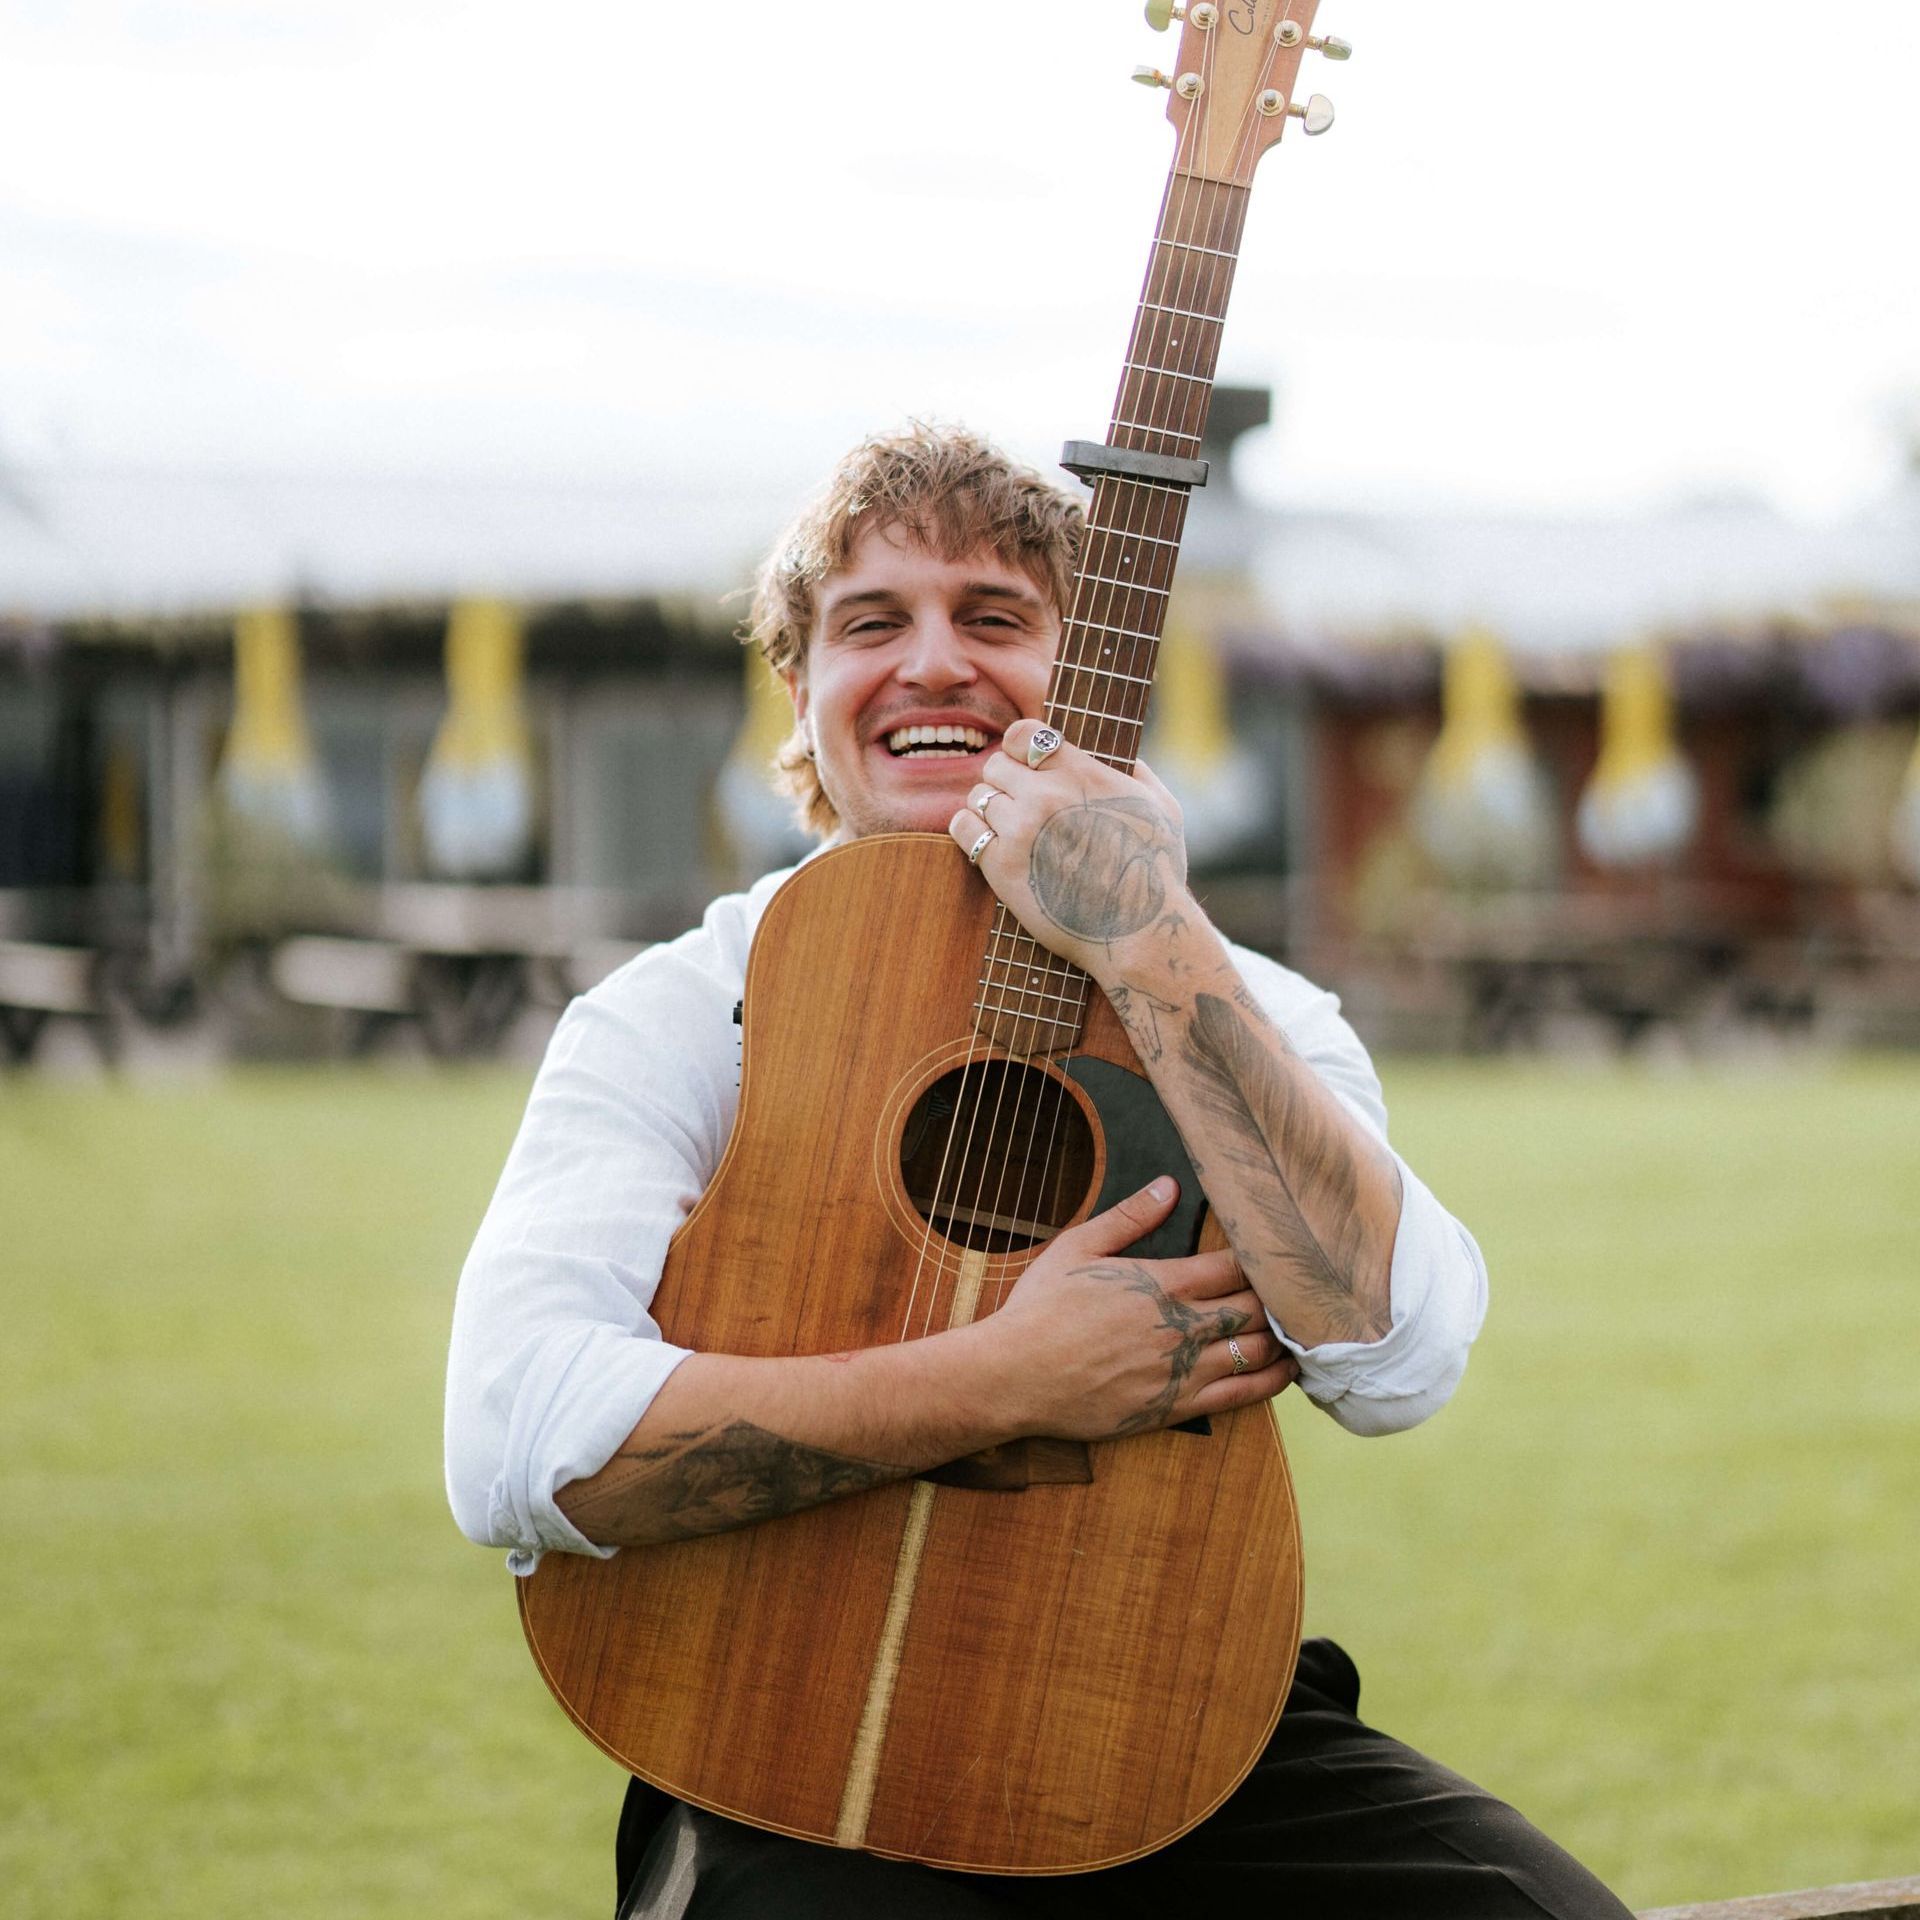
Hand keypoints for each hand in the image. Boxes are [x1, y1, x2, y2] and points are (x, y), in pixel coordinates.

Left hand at [948, 720, 1191, 982]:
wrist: (1138, 932)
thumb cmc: (1157, 873)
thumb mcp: (1163, 807)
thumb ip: (1139, 772)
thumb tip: (1125, 758)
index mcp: (1081, 773)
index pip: (1023, 735)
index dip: (1020, 748)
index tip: (1026, 766)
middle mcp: (1045, 796)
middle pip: (994, 765)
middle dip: (1006, 781)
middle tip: (1020, 804)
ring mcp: (1020, 830)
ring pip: (978, 797)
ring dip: (990, 809)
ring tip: (1010, 829)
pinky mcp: (1002, 866)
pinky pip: (963, 828)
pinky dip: (970, 831)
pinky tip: (989, 842)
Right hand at [985, 1176, 1297, 1442]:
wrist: (1014, 1376)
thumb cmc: (1040, 1310)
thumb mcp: (1078, 1248)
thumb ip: (1129, 1218)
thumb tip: (1169, 1187)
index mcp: (1161, 1284)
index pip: (1233, 1266)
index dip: (1261, 1258)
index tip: (1275, 1252)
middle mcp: (1180, 1328)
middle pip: (1256, 1309)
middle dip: (1281, 1297)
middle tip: (1298, 1289)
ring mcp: (1182, 1372)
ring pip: (1257, 1352)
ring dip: (1285, 1339)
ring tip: (1302, 1327)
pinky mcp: (1175, 1407)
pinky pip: (1241, 1396)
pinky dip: (1271, 1382)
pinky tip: (1285, 1372)